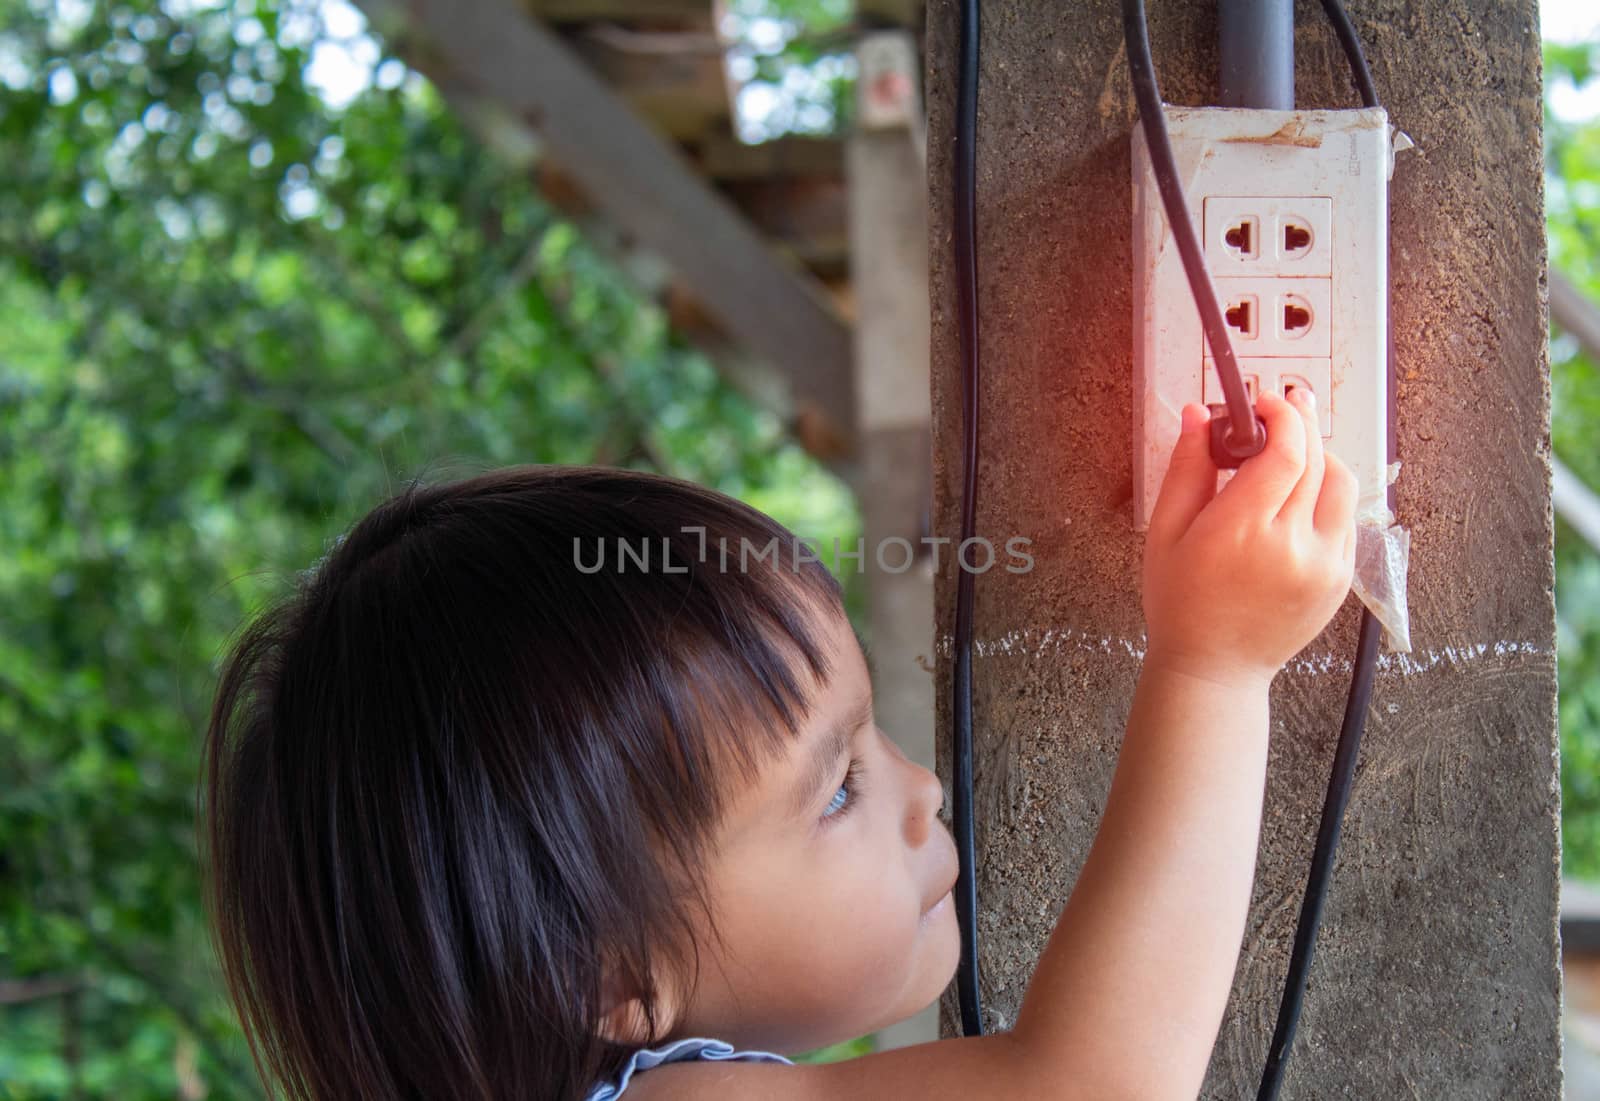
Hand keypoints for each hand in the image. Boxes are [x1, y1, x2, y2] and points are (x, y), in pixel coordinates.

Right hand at [1142, 390, 1357, 686]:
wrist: (1215, 668)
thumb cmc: (1180, 602)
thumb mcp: (1165, 532)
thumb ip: (1186, 468)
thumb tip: (1200, 414)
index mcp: (1242, 531)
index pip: (1286, 451)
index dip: (1281, 416)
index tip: (1263, 403)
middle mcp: (1293, 546)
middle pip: (1316, 459)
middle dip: (1300, 423)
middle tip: (1282, 407)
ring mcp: (1325, 564)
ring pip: (1341, 483)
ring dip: (1320, 454)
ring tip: (1293, 449)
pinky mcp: (1341, 578)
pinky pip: (1344, 517)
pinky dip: (1326, 493)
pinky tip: (1300, 494)